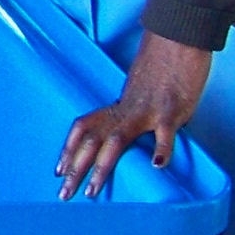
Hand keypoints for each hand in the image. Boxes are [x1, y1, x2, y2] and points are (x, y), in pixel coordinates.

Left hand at [56, 32, 212, 199]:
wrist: (177, 40)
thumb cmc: (161, 69)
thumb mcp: (139, 93)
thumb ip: (130, 114)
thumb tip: (125, 133)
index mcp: (117, 105)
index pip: (83, 127)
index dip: (68, 148)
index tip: (57, 171)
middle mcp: (126, 109)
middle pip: (92, 141)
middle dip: (76, 169)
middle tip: (64, 194)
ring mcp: (147, 111)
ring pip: (117, 140)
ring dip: (102, 167)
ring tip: (93, 190)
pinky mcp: (171, 110)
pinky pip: (165, 132)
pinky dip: (162, 148)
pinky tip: (157, 165)